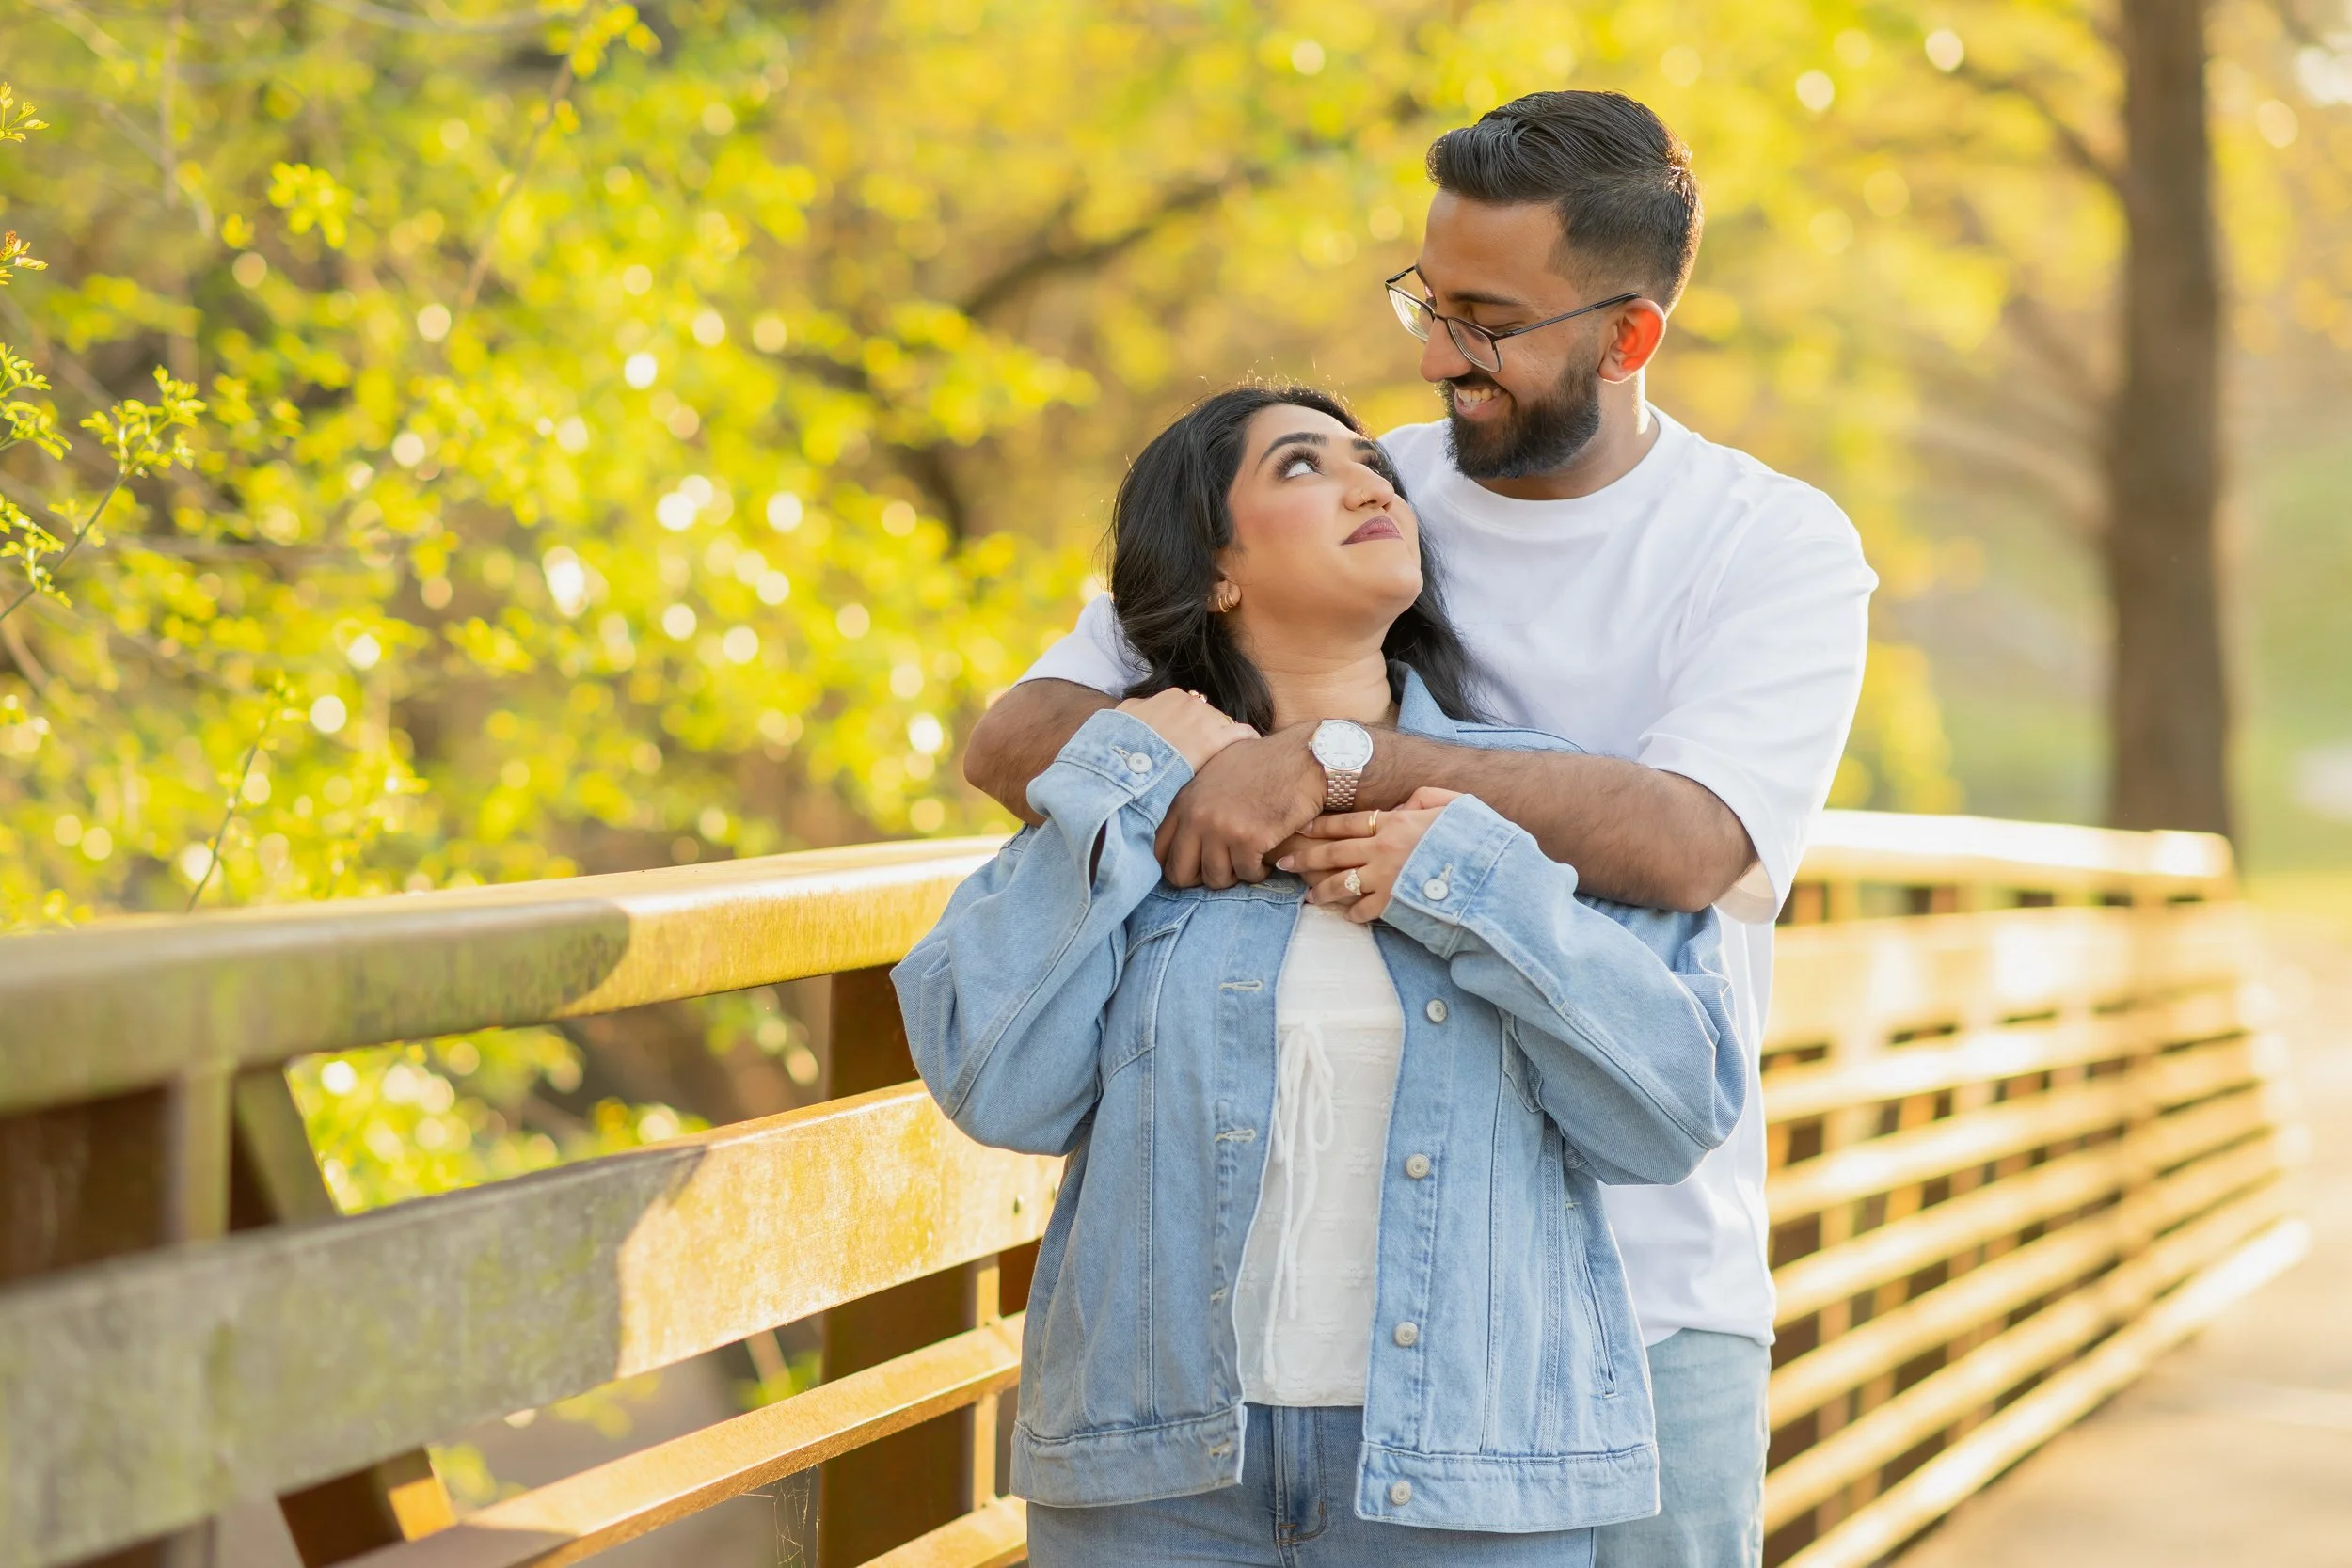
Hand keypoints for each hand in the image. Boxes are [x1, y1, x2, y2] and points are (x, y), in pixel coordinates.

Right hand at [1115, 688, 1256, 775]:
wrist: (1126, 761)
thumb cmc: (1122, 741)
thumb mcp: (1125, 714)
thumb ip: (1140, 706)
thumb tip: (1144, 706)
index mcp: (1173, 696)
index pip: (1192, 706)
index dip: (1191, 723)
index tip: (1189, 736)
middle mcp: (1192, 703)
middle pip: (1210, 715)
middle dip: (1207, 730)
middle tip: (1202, 749)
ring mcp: (1205, 720)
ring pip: (1224, 725)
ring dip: (1223, 737)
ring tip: (1225, 754)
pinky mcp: (1215, 740)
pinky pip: (1241, 732)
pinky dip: (1247, 737)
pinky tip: (1253, 742)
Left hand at [1154, 723, 1326, 888]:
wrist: (1305, 757)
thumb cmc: (1265, 762)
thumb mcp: (1217, 771)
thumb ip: (1194, 799)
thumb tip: (1183, 832)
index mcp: (1183, 799)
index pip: (1159, 849)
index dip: (1177, 864)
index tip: (1197, 865)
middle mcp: (1196, 815)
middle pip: (1180, 874)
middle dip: (1202, 878)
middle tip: (1224, 869)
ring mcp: (1221, 828)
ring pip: (1216, 879)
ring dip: (1235, 875)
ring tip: (1248, 859)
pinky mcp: (1248, 839)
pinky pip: (1247, 874)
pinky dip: (1258, 872)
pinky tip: (1267, 857)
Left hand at [1274, 786, 1464, 923]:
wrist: (1490, 871)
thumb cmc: (1474, 835)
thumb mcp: (1452, 803)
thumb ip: (1423, 798)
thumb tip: (1402, 804)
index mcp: (1395, 821)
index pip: (1346, 822)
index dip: (1319, 825)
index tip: (1299, 827)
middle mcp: (1384, 848)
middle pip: (1333, 852)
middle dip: (1305, 857)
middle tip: (1283, 862)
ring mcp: (1387, 877)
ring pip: (1341, 882)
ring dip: (1321, 890)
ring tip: (1308, 896)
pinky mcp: (1395, 903)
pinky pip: (1364, 909)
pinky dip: (1353, 913)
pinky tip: (1346, 914)